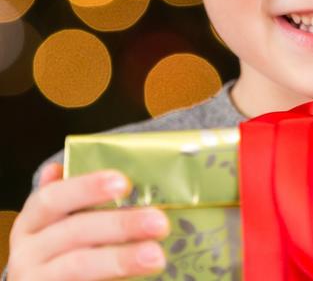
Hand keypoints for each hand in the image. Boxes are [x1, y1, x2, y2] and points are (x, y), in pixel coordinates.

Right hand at [7, 163, 169, 279]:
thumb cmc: (61, 251)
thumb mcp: (60, 224)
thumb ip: (72, 199)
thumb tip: (63, 167)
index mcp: (32, 222)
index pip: (52, 198)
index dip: (86, 188)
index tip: (123, 182)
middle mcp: (28, 251)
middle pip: (74, 231)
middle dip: (120, 225)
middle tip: (160, 222)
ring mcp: (38, 278)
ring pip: (80, 266)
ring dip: (121, 259)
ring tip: (156, 257)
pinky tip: (138, 279)